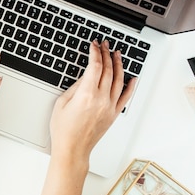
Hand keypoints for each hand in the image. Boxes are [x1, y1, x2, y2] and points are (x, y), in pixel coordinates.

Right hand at [49, 40, 135, 160]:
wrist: (72, 149)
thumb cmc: (64, 130)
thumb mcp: (62, 103)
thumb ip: (75, 87)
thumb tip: (85, 78)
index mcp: (86, 94)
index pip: (95, 66)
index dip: (95, 53)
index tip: (94, 46)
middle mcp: (101, 99)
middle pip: (108, 70)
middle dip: (106, 54)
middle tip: (105, 45)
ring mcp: (109, 107)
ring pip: (119, 80)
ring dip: (118, 65)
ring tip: (117, 54)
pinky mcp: (113, 114)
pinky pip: (126, 97)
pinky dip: (130, 86)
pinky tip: (132, 77)